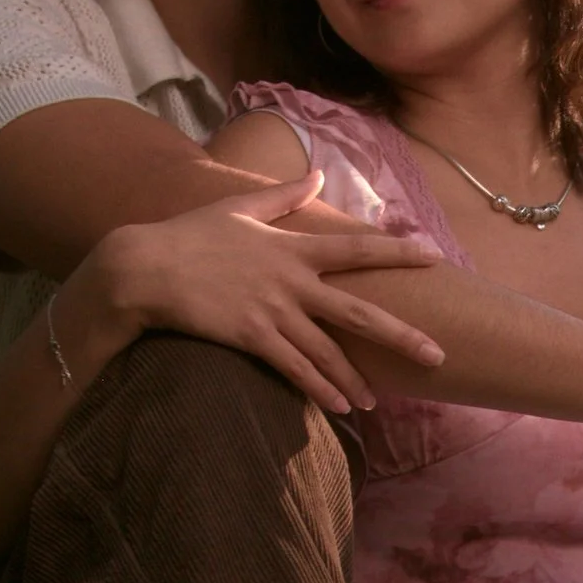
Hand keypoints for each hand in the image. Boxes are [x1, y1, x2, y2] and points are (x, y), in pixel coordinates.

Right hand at [91, 166, 447, 418]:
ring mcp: (272, 311)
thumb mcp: (239, 206)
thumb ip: (285, 196)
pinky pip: (294, 368)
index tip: (435, 257)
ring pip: (327, 351)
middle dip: (401, 335)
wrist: (145, 266)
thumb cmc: (190, 235)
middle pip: (359, 311)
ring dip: (354, 379)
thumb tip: (317, 174)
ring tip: (376, 401)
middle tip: (437, 356)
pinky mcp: (250, 336)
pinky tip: (339, 407)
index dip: (398, 252)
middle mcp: (290, 281)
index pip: (358, 248)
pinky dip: (319, 389)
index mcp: (292, 247)